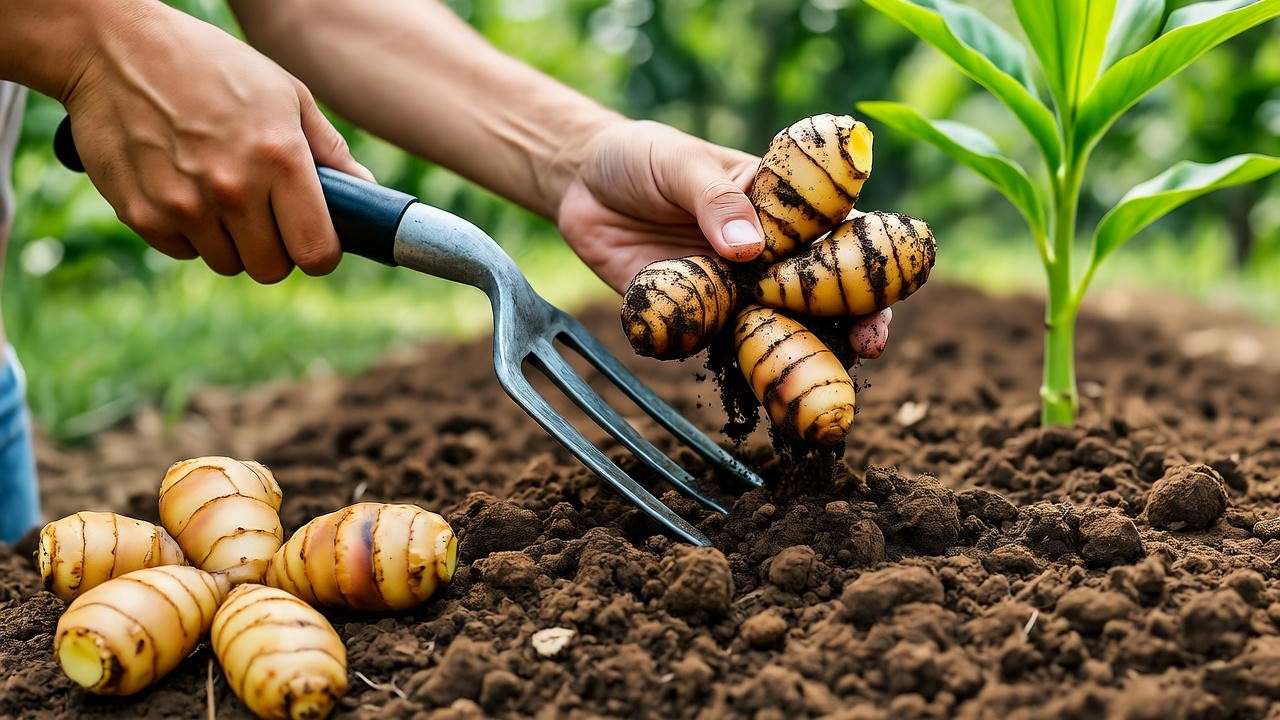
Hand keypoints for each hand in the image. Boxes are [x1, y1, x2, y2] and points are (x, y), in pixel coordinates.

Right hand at [62, 1, 373, 281]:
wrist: (115, 48)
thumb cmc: (212, 67)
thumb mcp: (285, 93)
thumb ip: (330, 150)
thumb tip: (365, 191)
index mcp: (279, 158)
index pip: (316, 252)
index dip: (319, 252)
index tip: (311, 239)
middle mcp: (233, 188)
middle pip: (271, 269)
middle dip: (275, 249)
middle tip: (265, 216)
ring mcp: (184, 204)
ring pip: (227, 264)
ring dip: (230, 241)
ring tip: (220, 193)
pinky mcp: (141, 213)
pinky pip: (183, 251)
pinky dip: (188, 232)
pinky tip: (183, 188)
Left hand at [557, 119, 892, 359]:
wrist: (582, 184)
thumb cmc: (643, 157)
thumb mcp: (681, 163)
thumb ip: (715, 201)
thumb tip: (749, 246)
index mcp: (779, 206)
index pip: (836, 235)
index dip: (865, 265)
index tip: (877, 293)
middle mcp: (764, 254)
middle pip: (817, 293)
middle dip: (848, 322)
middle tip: (866, 347)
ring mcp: (731, 288)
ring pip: (774, 329)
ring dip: (798, 356)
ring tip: (818, 380)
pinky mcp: (693, 313)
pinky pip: (715, 344)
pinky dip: (733, 367)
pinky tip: (752, 387)